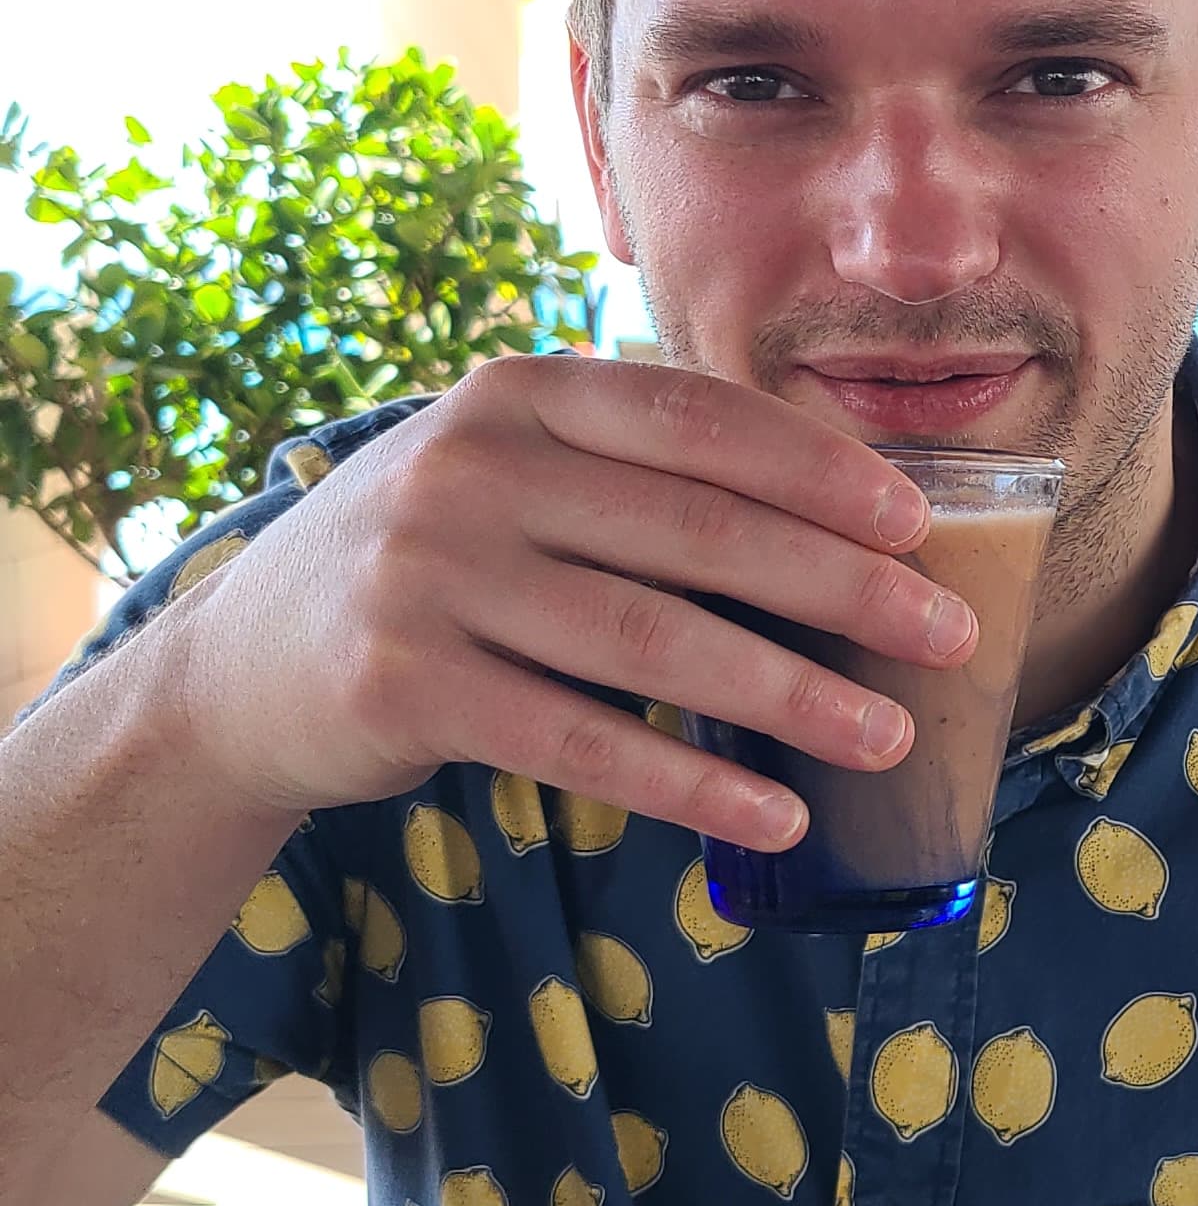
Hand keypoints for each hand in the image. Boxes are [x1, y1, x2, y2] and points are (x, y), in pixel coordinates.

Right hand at [167, 356, 972, 849]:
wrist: (241, 663)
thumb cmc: (438, 561)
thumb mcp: (517, 476)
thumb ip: (642, 477)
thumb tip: (848, 526)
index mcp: (521, 393)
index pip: (699, 418)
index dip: (820, 469)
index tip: (921, 524)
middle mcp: (470, 469)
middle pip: (698, 530)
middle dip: (842, 587)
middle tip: (948, 636)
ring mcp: (430, 577)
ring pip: (652, 642)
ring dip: (788, 695)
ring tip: (886, 736)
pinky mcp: (403, 688)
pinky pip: (580, 742)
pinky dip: (689, 782)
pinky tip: (771, 812)